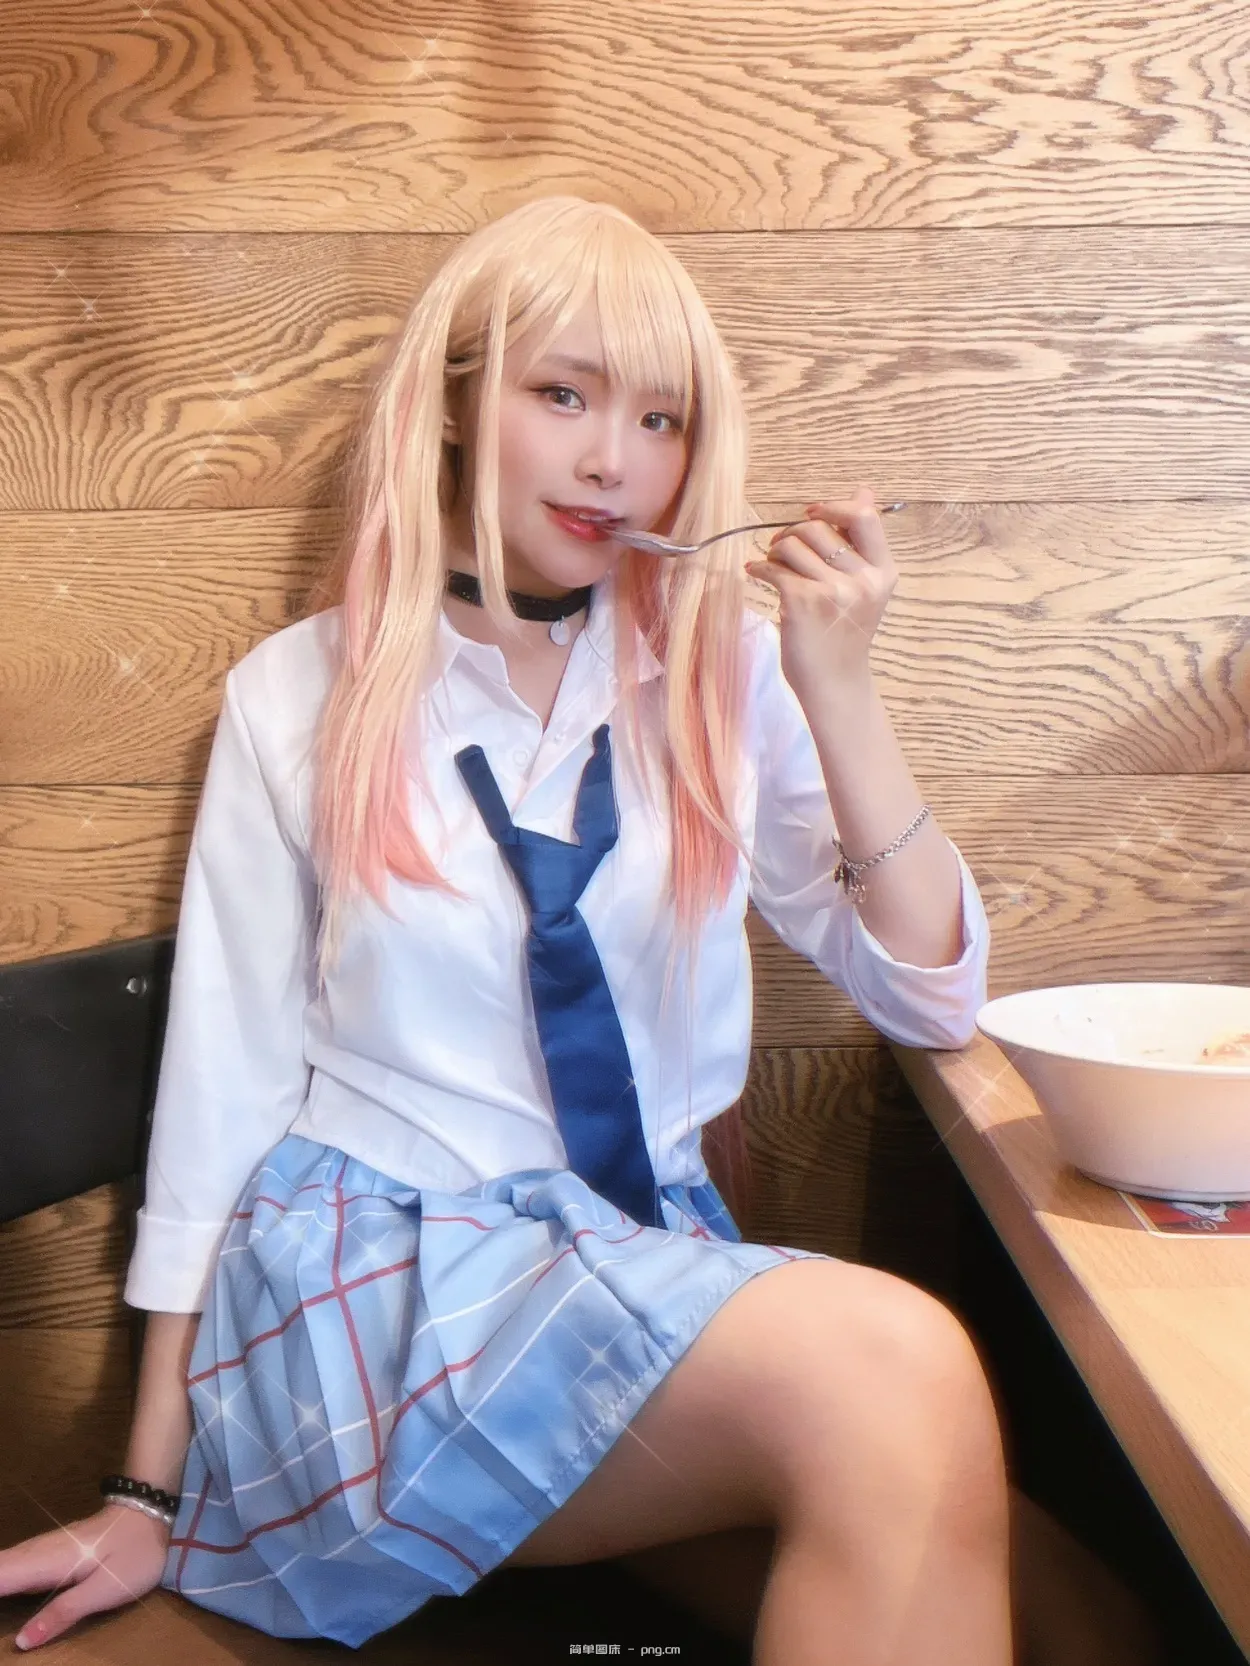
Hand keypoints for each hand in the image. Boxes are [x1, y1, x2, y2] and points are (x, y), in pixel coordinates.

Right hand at [0, 1504, 170, 1649]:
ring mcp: (41, 1549)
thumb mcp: (106, 1589)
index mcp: (47, 1563)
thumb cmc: (134, 1555)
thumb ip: (64, 1613)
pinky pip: (9, 1565)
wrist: (151, 1514)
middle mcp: (37, 1552)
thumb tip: (21, 1642)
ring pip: (0, 1565)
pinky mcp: (46, 1552)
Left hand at [744, 485, 897, 700]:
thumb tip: (864, 489)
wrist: (835, 682)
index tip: (813, 513)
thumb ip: (861, 543)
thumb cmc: (845, 634)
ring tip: (772, 566)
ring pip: (792, 544)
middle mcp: (862, 579)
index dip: (834, 506)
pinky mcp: (803, 603)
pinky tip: (755, 572)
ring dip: (774, 551)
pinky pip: (773, 568)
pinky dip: (758, 568)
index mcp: (883, 571)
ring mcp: (833, 591)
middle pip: (818, 527)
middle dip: (792, 531)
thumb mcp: (865, 588)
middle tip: (781, 546)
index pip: (865, 516)